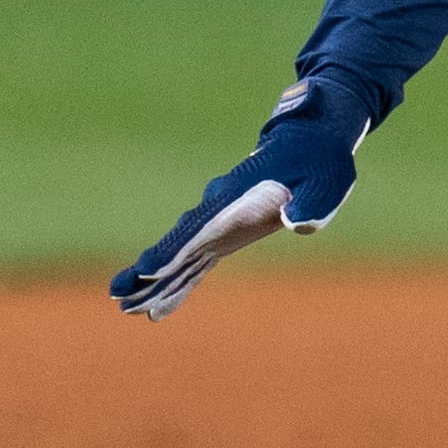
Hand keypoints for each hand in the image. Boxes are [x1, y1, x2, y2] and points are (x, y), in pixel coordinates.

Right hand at [109, 71, 376, 319]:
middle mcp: (219, 209)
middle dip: (151, 270)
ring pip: (180, 254)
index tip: (148, 268)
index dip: (175, 248)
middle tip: (119, 295)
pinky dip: (176, 281)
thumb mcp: (328, 178)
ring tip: (126, 308)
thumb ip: (314, 201)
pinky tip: (158, 306)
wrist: (308, 139)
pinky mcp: (224, 231)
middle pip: (178, 243)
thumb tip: (297, 223)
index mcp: (238, 196)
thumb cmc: (320, 161)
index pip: (200, 227)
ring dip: (154, 281)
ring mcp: (218, 221)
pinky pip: (194, 259)